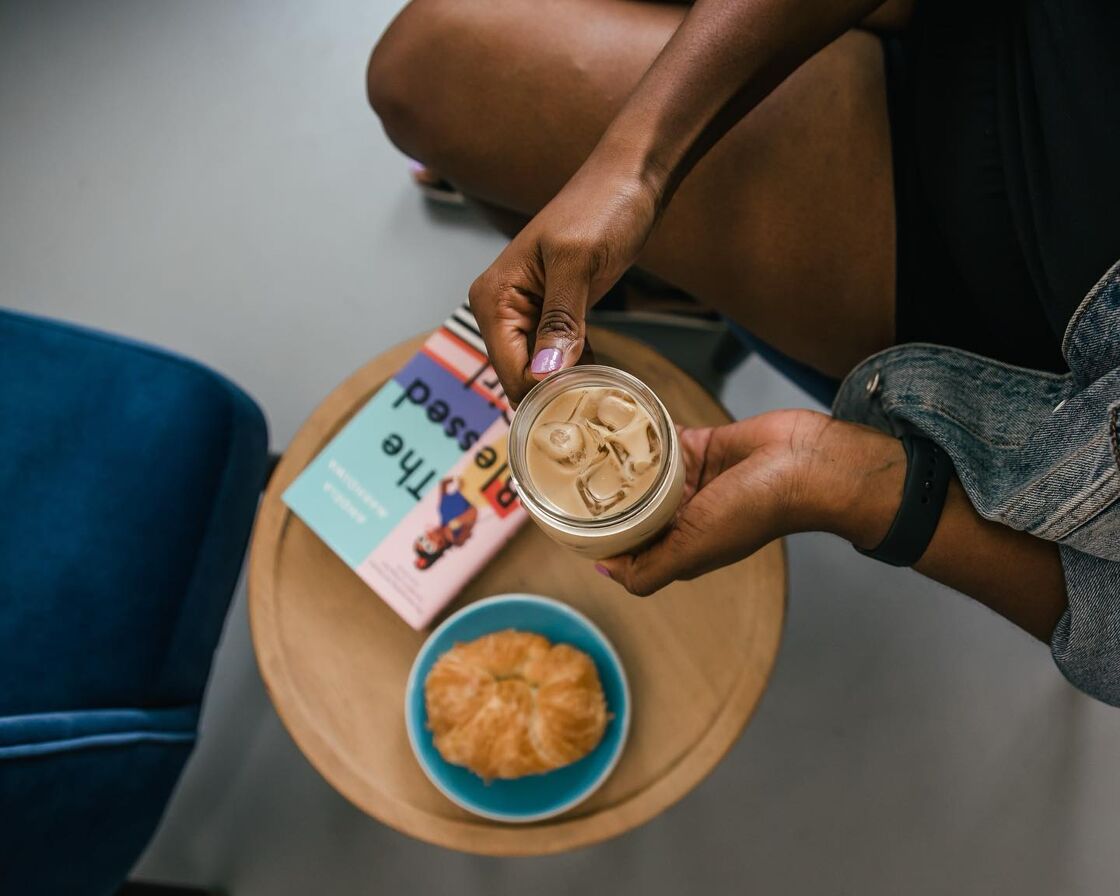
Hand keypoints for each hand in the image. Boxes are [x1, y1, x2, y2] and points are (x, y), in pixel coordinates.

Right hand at [469, 162, 659, 402]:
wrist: (628, 178)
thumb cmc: (601, 208)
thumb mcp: (579, 263)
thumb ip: (560, 320)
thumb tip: (543, 375)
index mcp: (493, 298)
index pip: (509, 369)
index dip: (542, 393)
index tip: (580, 407)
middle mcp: (501, 310)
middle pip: (520, 376)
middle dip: (552, 394)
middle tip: (594, 406)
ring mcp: (526, 314)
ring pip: (538, 371)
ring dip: (565, 387)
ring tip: (599, 398)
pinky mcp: (552, 314)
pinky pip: (555, 358)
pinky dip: (575, 371)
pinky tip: (599, 377)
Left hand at [596, 410, 905, 595]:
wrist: (806, 462)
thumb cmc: (757, 510)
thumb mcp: (693, 551)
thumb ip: (650, 570)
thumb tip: (603, 572)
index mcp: (681, 547)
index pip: (628, 548)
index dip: (598, 537)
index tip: (566, 517)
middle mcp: (684, 517)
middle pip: (631, 509)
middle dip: (602, 496)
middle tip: (565, 474)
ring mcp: (692, 480)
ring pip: (643, 473)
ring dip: (619, 461)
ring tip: (583, 445)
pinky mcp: (701, 446)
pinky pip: (663, 440)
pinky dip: (643, 433)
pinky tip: (617, 422)